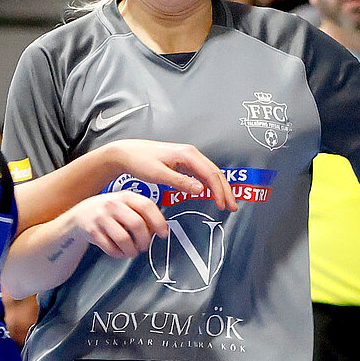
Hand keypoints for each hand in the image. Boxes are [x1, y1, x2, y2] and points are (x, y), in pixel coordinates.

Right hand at [69, 190, 170, 258]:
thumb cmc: (109, 211)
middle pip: (137, 224)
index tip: (163, 233)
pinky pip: (110, 248)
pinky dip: (119, 254)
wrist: (81, 215)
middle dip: (145, 240)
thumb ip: (142, 213)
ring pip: (124, 239)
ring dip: (132, 250)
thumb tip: (160, 229)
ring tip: (133, 252)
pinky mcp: (92, 231)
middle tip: (144, 246)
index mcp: (125, 196)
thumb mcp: (125, 204)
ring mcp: (101, 217)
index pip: (147, 206)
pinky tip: (120, 252)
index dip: (158, 221)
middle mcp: (113, 204)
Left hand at [109, 140, 237, 215]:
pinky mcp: (183, 163)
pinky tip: (212, 195)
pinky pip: (202, 174)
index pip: (211, 174)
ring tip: (226, 203)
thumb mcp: (159, 174)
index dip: (220, 191)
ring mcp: (188, 158)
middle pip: (215, 173)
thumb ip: (180, 182)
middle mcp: (191, 154)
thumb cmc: (139, 161)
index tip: (224, 205)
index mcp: (187, 154)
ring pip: (210, 173)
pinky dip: (210, 185)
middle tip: (232, 207)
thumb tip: (200, 189)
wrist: (126, 153)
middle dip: (225, 191)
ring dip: (220, 188)